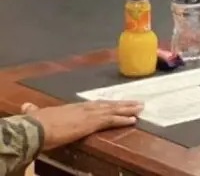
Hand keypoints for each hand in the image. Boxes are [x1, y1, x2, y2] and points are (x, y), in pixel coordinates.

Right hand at [22, 101, 142, 150]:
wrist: (37, 128)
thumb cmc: (36, 124)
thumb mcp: (37, 115)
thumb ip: (35, 111)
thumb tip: (27, 106)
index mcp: (72, 107)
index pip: (94, 105)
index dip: (106, 104)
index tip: (116, 103)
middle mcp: (83, 108)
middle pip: (107, 105)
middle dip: (123, 104)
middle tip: (137, 103)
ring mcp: (89, 114)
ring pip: (113, 110)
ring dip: (128, 109)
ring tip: (141, 108)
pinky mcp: (92, 123)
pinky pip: (111, 120)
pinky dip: (123, 119)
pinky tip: (134, 120)